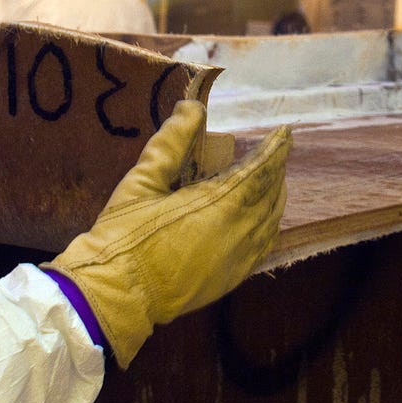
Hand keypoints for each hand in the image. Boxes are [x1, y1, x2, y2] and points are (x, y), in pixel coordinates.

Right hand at [48, 100, 289, 366]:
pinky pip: (264, 247)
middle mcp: (237, 232)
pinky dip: (269, 225)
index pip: (260, 171)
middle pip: (271, 195)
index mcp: (217, 205)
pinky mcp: (232, 278)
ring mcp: (238, 259)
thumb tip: (192, 108)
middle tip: (275, 152)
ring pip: (271, 221)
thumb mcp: (142, 181)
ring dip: (275, 197)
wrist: (117, 294)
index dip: (276, 150)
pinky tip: (262, 218)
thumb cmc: (125, 235)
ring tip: (271, 179)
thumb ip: (171, 142)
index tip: (285, 132)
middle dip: (276, 171)